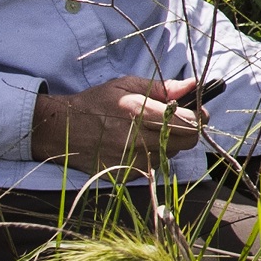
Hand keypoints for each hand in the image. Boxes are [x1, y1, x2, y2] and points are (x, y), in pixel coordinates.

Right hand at [32, 76, 207, 170]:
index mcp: (139, 113)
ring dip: (169, 143)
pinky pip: (153, 167)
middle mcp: (137, 141)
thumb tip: (193, 85)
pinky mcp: (125, 175)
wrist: (62, 129)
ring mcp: (131, 161)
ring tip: (150, 131)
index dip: (198, 116)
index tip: (197, 111)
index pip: (189, 123)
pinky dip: (152, 156)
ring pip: (171, 155)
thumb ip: (163, 88)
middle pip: (186, 142)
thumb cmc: (97, 102)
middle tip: (179, 120)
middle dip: (189, 130)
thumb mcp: (127, 85)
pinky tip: (136, 144)